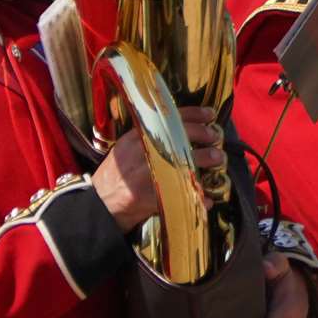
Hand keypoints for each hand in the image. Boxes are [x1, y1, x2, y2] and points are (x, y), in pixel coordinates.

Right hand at [91, 106, 224, 230]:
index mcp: (136, 137)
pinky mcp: (153, 196)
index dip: (194, 114)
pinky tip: (208, 199)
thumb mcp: (127, 147)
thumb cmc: (117, 174)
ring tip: (218, 158)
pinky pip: (183, 195)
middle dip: (204, 134)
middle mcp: (143, 152)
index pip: (168, 118)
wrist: (100, 203)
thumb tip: (183, 128)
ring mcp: (148, 174)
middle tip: (216, 137)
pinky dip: (199, 198)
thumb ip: (149, 136)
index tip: (210, 114)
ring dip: (207, 159)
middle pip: (181, 136)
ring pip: (186, 161)